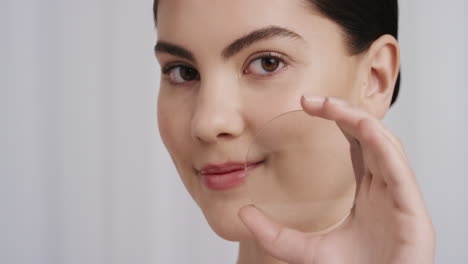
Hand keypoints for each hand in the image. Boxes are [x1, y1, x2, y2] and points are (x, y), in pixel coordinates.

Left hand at [238, 95, 434, 263]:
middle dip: (344, 112)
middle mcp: (385, 188)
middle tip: (312, 99)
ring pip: (385, 144)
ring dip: (360, 120)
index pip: (357, 144)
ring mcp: (400, 197)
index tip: (308, 105)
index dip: (337, 120)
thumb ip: (275, 235)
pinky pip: (400, 169)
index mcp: (368, 192)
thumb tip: (244, 213)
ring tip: (331, 107)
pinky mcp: (413, 211)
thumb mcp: (306, 251)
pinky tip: (364, 128)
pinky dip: (384, 145)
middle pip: (370, 136)